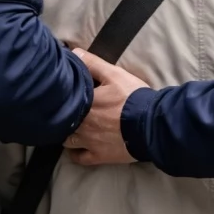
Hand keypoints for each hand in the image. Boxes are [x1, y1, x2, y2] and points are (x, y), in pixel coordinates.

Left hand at [64, 48, 148, 165]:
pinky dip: (75, 154)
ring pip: (67, 140)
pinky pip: (78, 158)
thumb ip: (92, 64)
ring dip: (68, 133)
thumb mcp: (115, 74)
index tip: (62, 94)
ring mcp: (89, 142)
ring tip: (73, 127)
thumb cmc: (133, 98)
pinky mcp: (99, 156)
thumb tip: (73, 55)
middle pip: (63, 121)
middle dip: (64, 115)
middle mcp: (81, 125)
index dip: (62, 97)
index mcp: (84, 103)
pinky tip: (76, 148)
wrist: (151, 125)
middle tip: (68, 110)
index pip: (64, 99)